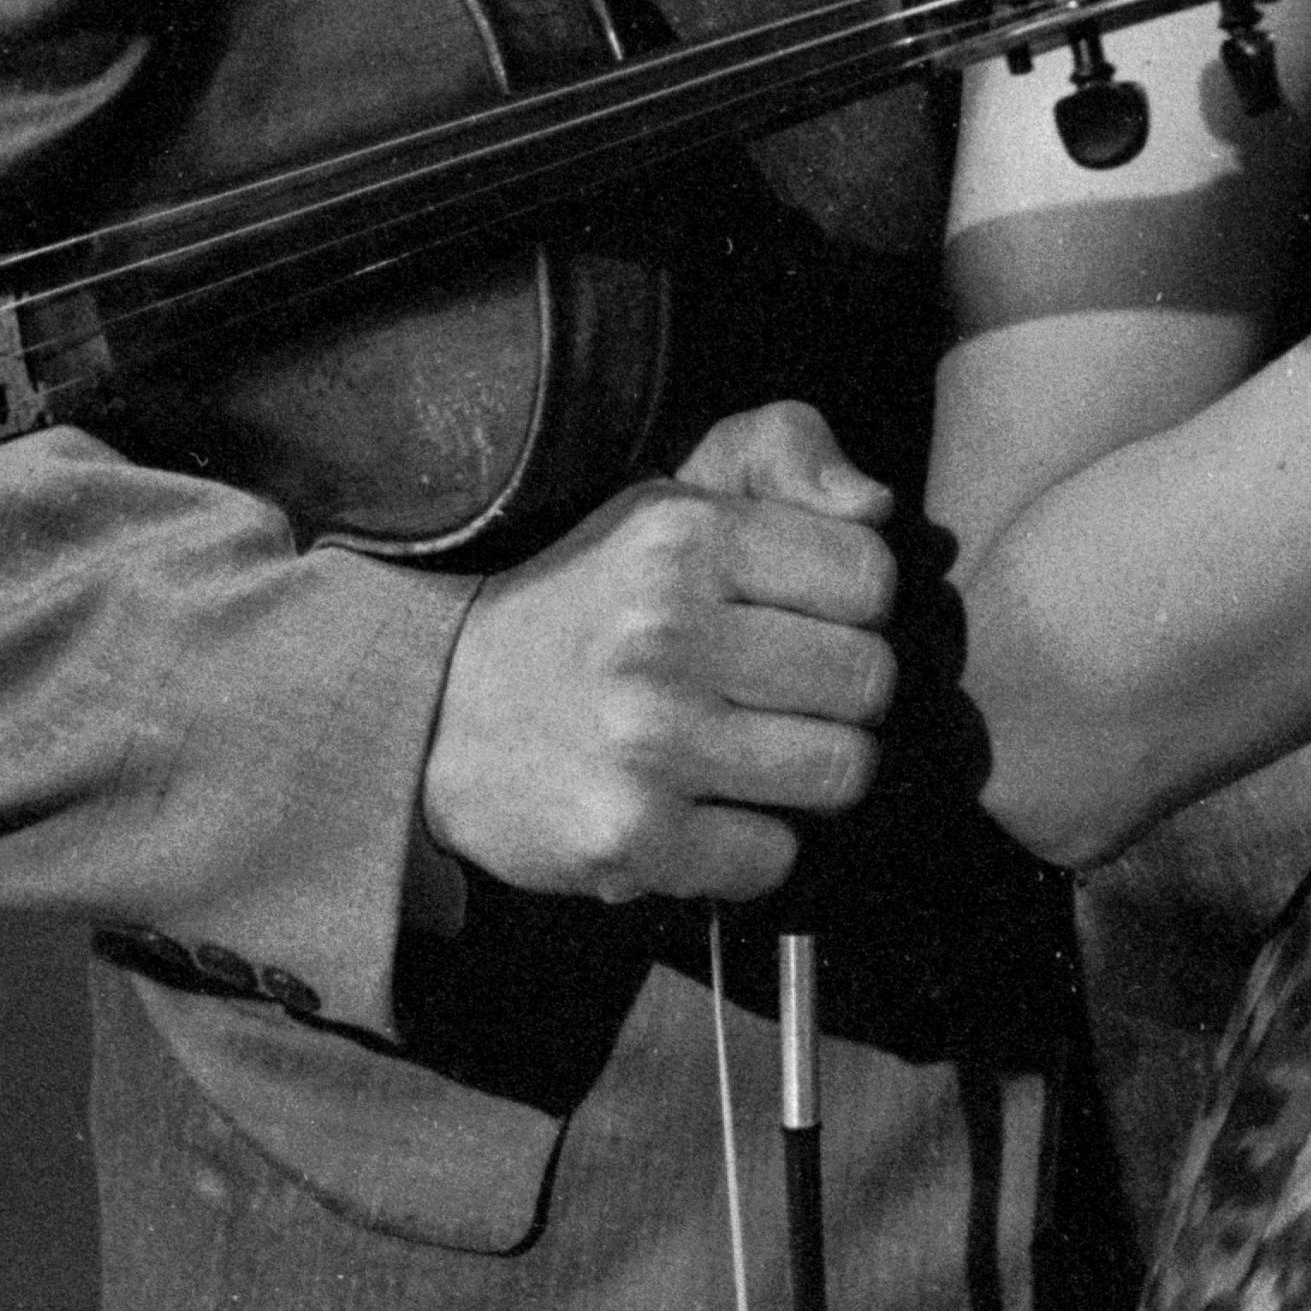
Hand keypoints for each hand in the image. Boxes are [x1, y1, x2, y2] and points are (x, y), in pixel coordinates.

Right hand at [417, 401, 899, 905]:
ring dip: (808, 775)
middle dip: (842, 695)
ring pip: (839, 772)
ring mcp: (647, 740)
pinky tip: (706, 810)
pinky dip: (753, 848)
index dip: (857, 606)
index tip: (808, 619)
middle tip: (780, 696)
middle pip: (868, 681)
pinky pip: (773, 858)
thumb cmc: (590, 596)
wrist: (435, 705)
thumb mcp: (675, 488)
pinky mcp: (628, 835)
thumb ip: (784, 452)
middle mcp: (665, 632)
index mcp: (686, 535)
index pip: (870, 577)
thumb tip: (876, 503)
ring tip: (750, 752)